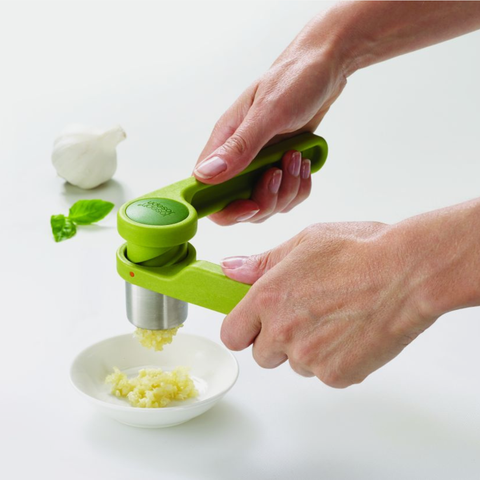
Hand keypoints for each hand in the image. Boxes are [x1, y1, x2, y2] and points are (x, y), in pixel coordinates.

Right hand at [193, 20, 347, 224]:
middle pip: (240, 205)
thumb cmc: (293, 80)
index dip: (225, 209)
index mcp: (224, 143)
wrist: (325, 68)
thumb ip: (239, 147)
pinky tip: (304, 162)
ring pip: (267, 204)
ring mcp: (260, 164)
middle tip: (280, 173)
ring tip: (296, 157)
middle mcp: (239, 158)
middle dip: (266, 200)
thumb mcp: (267, 112)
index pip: (207, 191)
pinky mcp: (280, 166)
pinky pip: (288, 195)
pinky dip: (300, 186)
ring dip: (288, 190)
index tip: (250, 205)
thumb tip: (205, 175)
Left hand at [220, 222, 437, 387]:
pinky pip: (325, 373)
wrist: (408, 273)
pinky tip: (353, 332)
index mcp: (267, 298)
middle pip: (262, 355)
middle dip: (277, 340)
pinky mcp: (337, 375)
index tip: (255, 323)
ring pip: (296, 364)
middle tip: (305, 315)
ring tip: (336, 318)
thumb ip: (262, 262)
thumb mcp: (305, 242)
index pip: (232, 334)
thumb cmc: (359, 250)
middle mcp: (283, 332)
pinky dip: (335, 359)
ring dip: (308, 349)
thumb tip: (231, 269)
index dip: (243, 329)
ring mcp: (310, 358)